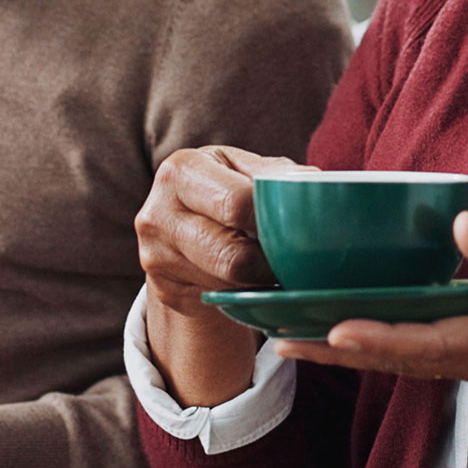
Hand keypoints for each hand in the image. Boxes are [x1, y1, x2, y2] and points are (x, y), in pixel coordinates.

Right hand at [136, 145, 313, 313]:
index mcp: (181, 170)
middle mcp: (158, 212)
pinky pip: (215, 298)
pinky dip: (242, 292)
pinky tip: (251, 282)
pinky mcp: (161, 288)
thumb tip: (311, 182)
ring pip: (227, 282)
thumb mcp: (238, 169)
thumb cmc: (218, 189)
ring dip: (260, 279)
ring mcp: (155, 255)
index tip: (303, 231)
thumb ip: (272, 174)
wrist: (175, 226)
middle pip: (232, 254)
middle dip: (272, 261)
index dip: (276, 221)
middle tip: (298, 262)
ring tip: (279, 270)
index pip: (238, 203)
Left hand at [275, 212, 467, 389]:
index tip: (330, 334)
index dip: (375, 340)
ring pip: (404, 362)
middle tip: (280, 342)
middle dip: (338, 352)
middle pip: (398, 362)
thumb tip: (462, 227)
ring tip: (295, 340)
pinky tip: (350, 329)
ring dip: (351, 352)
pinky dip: (380, 344)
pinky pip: (420, 354)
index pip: (423, 345)